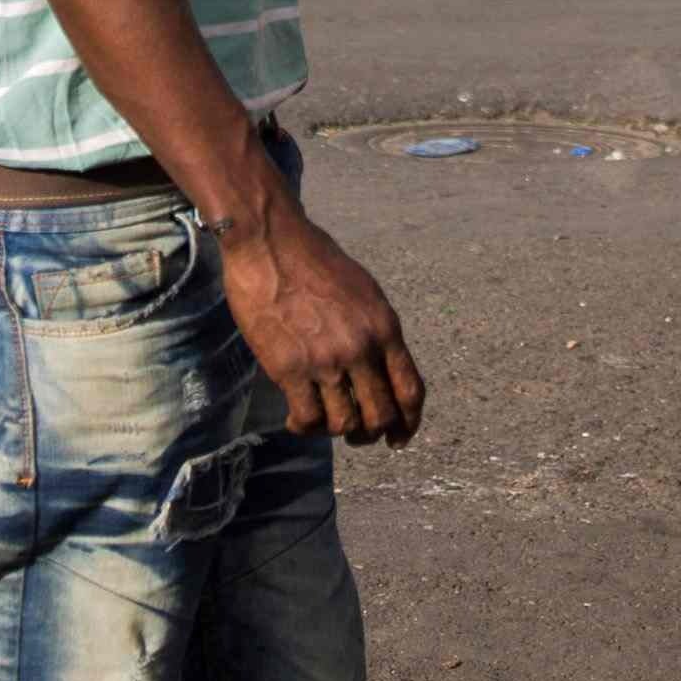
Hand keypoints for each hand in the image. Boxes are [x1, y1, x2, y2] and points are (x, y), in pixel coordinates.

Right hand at [218, 204, 427, 445]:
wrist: (270, 242)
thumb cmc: (314, 260)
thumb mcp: (364, 291)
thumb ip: (376, 331)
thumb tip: (380, 369)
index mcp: (385, 328)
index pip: (411, 391)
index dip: (409, 424)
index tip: (399, 438)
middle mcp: (361, 348)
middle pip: (381, 416)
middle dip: (372, 434)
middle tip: (358, 436)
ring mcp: (326, 361)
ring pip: (344, 425)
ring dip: (336, 432)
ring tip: (324, 422)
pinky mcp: (289, 369)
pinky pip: (307, 419)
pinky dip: (304, 427)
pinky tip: (296, 419)